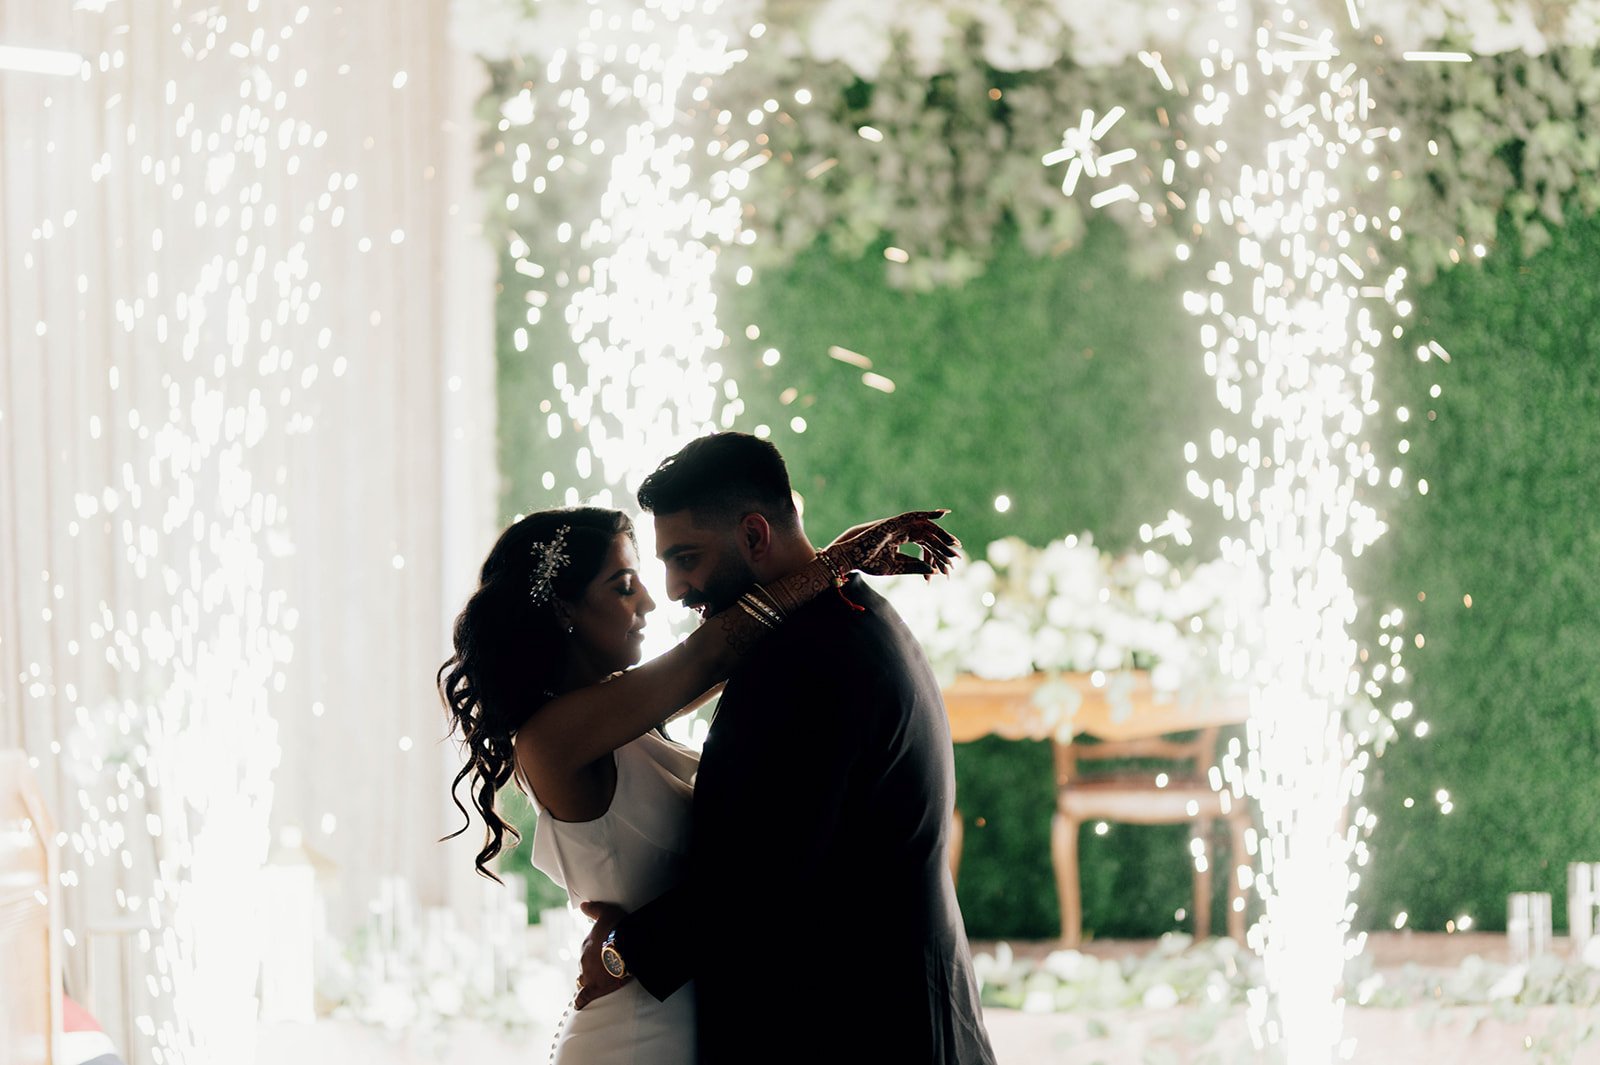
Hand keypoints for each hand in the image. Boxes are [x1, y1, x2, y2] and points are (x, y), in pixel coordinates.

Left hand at [574, 901, 629, 1008]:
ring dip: (588, 982)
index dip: (597, 954)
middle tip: (607, 968)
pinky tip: (581, 1004)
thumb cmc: (618, 927)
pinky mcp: (595, 988)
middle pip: (586, 967)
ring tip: (599, 983)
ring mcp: (588, 975)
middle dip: (594, 968)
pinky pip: (583, 997)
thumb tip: (582, 906)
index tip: (606, 953)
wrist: (626, 945)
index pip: (588, 952)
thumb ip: (593, 909)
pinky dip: (581, 1001)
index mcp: (586, 946)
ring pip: (583, 980)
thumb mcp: (606, 912)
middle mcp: (584, 961)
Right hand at [824, 509, 959, 579]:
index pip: (924, 544)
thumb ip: (915, 567)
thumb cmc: (869, 563)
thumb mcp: (897, 567)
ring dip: (941, 532)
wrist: (851, 558)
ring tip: (954, 542)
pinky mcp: (893, 522)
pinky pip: (914, 515)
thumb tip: (935, 571)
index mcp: (901, 540)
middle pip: (928, 535)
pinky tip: (941, 514)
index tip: (950, 564)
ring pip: (924, 526)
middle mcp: (902, 531)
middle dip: (943, 543)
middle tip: (958, 553)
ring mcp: (898, 525)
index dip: (937, 552)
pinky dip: (927, 513)